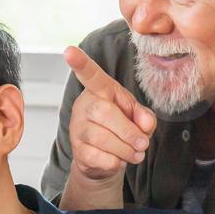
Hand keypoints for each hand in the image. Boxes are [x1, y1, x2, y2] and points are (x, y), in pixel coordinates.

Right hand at [63, 45, 156, 184]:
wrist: (106, 159)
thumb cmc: (121, 129)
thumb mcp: (138, 117)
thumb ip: (145, 116)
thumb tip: (144, 124)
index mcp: (100, 91)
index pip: (91, 75)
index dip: (81, 64)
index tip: (69, 51)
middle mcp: (85, 106)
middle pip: (104, 113)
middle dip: (128, 131)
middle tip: (143, 143)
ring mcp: (77, 128)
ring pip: (102, 138)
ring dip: (125, 150)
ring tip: (136, 153)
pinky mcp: (77, 150)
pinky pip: (99, 157)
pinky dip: (116, 162)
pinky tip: (118, 159)